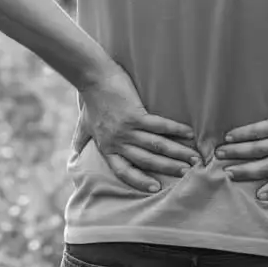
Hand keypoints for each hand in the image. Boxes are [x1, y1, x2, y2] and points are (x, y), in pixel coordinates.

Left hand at [75, 64, 200, 192]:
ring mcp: (126, 129)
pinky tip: (189, 133)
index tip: (156, 188)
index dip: (140, 181)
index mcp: (106, 147)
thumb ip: (81, 140)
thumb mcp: (83, 125)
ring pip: (156, 146)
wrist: (92, 78)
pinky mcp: (134, 115)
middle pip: (146, 160)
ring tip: (193, 157)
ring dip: (177, 152)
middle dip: (168, 167)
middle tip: (186, 172)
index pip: (124, 171)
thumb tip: (75, 153)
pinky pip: (159, 126)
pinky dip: (176, 130)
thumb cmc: (90, 100)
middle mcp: (117, 142)